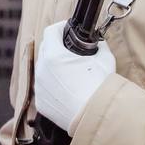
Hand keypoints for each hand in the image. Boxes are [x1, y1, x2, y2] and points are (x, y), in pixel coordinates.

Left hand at [33, 20, 114, 135]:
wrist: (95, 117)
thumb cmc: (100, 87)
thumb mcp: (104, 59)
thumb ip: (99, 46)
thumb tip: (99, 43)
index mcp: (54, 55)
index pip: (51, 31)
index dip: (60, 27)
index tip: (68, 29)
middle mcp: (42, 70)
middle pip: (45, 49)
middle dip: (56, 46)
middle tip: (70, 49)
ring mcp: (40, 87)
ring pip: (44, 70)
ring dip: (54, 67)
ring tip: (70, 72)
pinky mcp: (41, 103)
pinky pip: (45, 88)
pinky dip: (54, 86)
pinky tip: (68, 90)